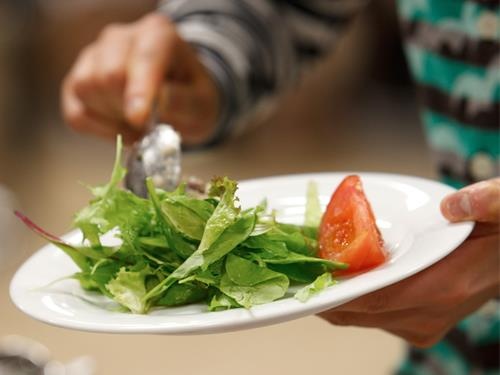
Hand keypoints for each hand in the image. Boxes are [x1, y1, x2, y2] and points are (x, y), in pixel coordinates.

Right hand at [62, 13, 220, 145]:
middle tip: (149, 126)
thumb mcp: (203, 102)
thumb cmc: (192, 97)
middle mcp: (120, 37)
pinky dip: (98, 130)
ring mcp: (94, 56)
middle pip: (108, 75)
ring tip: (137, 126)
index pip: (143, 58)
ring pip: (86, 90)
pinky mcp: (77, 81)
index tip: (139, 119)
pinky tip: (120, 130)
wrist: (179, 98)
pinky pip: (76, 112)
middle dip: (129, 110)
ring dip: (113, 120)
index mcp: (158, 34)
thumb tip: (159, 102)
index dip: (140, 91)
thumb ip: (185, 101)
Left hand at [319, 178, 499, 347]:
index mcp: (445, 288)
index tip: (303, 278)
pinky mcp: (416, 325)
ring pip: (359, 317)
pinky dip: (350, 298)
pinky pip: (369, 315)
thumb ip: (483, 205)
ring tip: (310, 267)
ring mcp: (421, 325)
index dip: (336, 292)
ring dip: (334, 295)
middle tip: (295, 267)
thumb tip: (452, 205)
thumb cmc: (498, 235)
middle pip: (358, 312)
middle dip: (323, 292)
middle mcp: (428, 315)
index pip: (378, 298)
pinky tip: (339, 275)